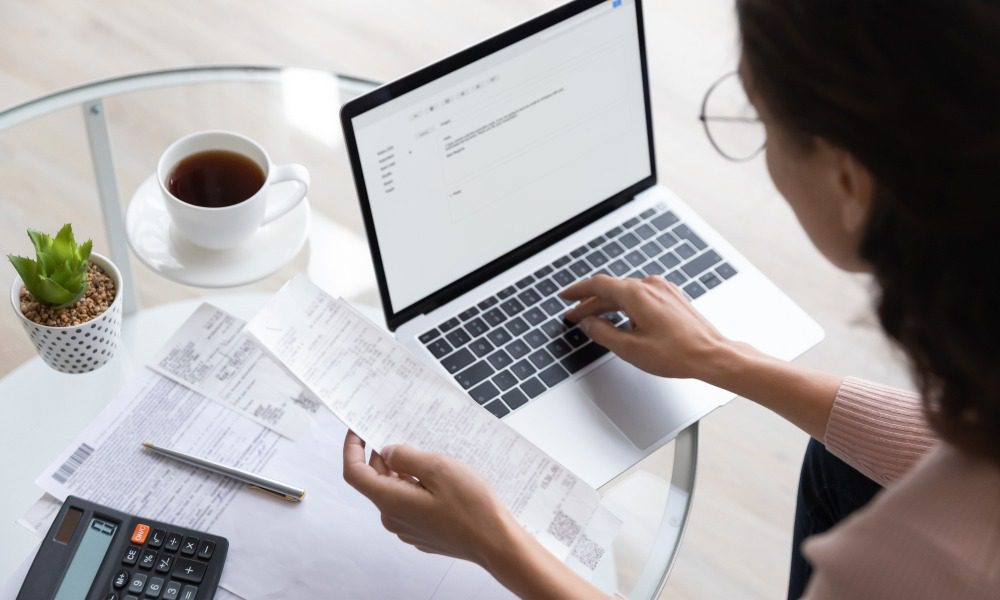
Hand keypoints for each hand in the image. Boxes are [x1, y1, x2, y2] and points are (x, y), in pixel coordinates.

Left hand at [342, 431, 515, 565]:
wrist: (496, 543)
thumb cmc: (472, 508)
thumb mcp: (438, 468)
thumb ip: (406, 456)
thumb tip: (388, 452)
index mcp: (391, 501)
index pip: (355, 472)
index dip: (352, 448)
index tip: (359, 430)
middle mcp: (393, 518)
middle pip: (376, 481)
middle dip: (384, 456)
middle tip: (405, 435)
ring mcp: (408, 528)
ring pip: (395, 491)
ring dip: (404, 471)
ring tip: (430, 457)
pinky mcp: (422, 533)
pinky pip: (410, 503)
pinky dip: (416, 486)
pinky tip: (439, 480)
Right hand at [561, 274, 734, 380]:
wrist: (712, 355)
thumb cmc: (678, 353)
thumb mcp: (630, 348)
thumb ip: (603, 333)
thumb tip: (588, 324)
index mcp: (637, 294)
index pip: (598, 285)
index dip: (578, 291)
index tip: (566, 297)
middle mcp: (650, 286)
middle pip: (611, 290)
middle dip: (590, 303)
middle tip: (575, 316)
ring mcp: (663, 290)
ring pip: (626, 293)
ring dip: (609, 305)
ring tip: (596, 320)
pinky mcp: (673, 297)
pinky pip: (642, 296)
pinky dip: (627, 305)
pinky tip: (624, 319)